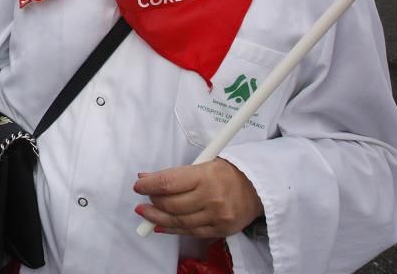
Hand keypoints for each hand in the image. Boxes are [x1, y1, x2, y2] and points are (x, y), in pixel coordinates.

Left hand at [133, 158, 263, 237]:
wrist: (258, 188)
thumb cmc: (227, 173)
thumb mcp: (203, 164)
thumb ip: (176, 174)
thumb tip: (146, 178)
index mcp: (206, 176)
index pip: (168, 183)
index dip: (148, 185)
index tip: (139, 185)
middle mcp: (211, 198)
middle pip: (170, 204)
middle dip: (152, 201)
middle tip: (144, 198)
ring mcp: (217, 217)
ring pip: (178, 222)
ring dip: (157, 218)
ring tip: (145, 213)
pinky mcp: (220, 230)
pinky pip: (190, 232)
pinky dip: (172, 229)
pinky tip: (161, 225)